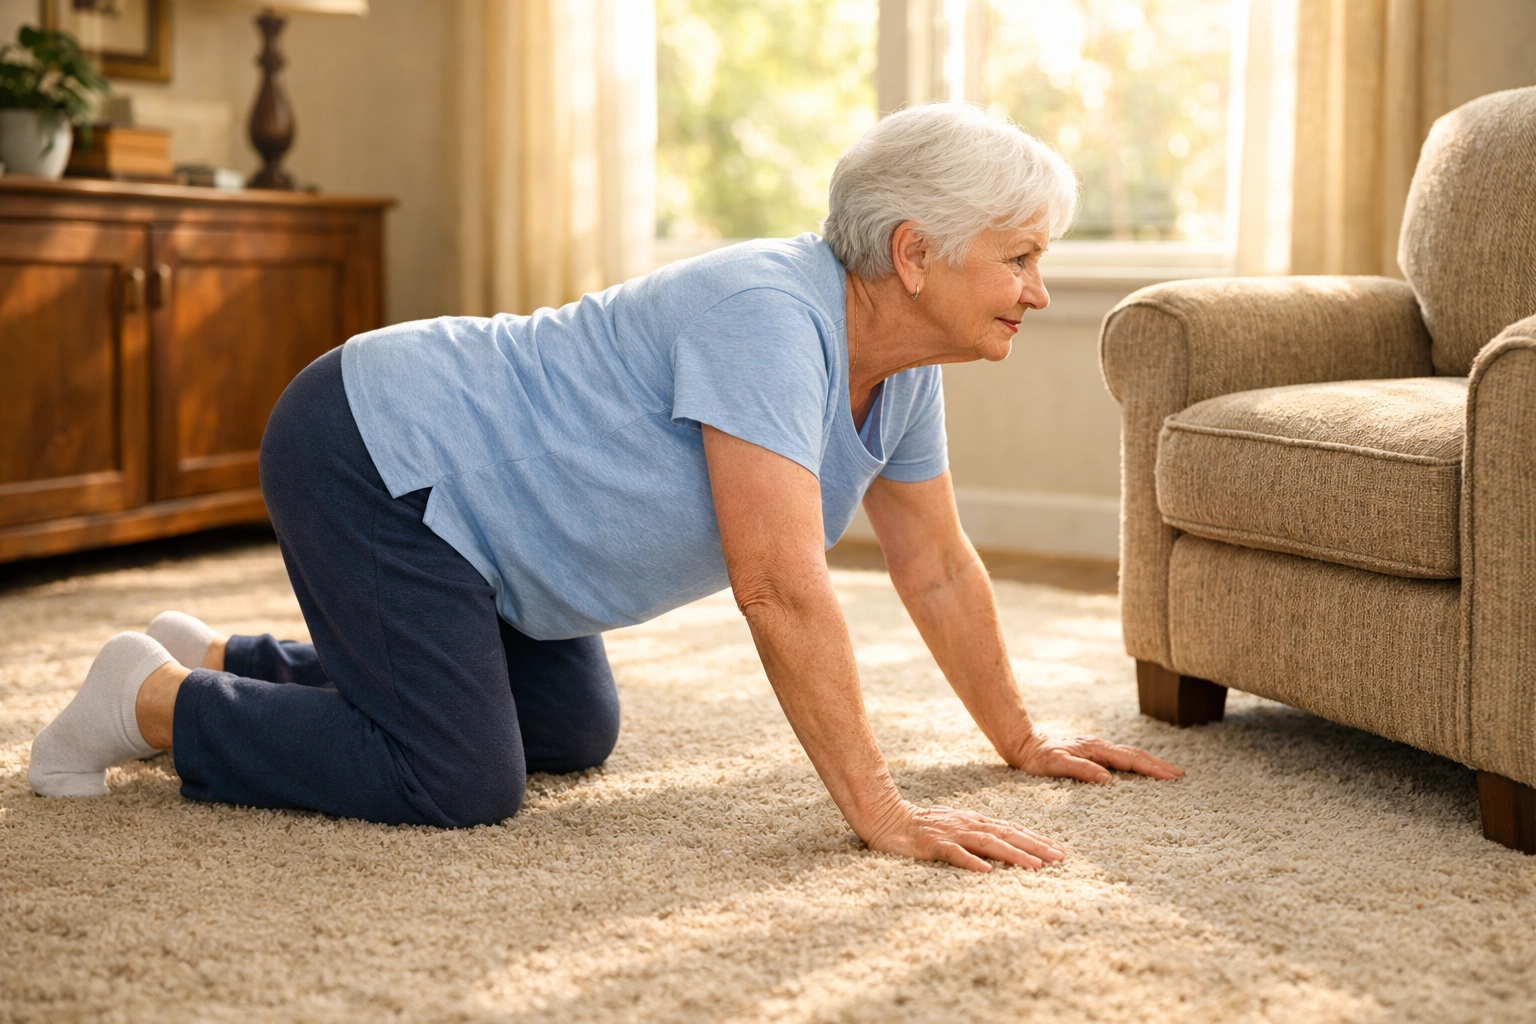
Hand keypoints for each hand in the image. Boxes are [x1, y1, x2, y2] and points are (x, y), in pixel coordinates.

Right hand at [862, 801, 1066, 871]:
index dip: (1035, 839)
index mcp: (974, 821)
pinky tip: (986, 871)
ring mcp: (951, 834)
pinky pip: (955, 853)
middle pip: (1006, 834)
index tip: (1058, 851)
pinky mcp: (933, 844)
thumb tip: (1002, 850)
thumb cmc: (921, 828)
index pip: (1011, 829)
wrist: (885, 819)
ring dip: (1013, 854)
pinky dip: (971, 861)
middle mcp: (967, 825)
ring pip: (988, 843)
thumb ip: (977, 836)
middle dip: (1035, 846)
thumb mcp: (954, 828)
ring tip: (1035, 866)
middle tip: (1058, 858)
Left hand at [1010, 732, 1183, 783]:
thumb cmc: (1039, 759)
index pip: (1130, 759)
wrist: (1025, 746)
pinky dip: (1138, 763)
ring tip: (1169, 772)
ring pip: (1131, 755)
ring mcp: (1098, 749)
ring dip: (1151, 763)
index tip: (1171, 776)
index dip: (1152, 768)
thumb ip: (1082, 770)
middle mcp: (1100, 747)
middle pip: (1136, 755)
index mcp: (1095, 749)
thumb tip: (1108, 779)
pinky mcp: (1094, 754)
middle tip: (1180, 775)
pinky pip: (1122, 758)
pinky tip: (1143, 770)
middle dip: (1159, 764)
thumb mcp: (1056, 765)